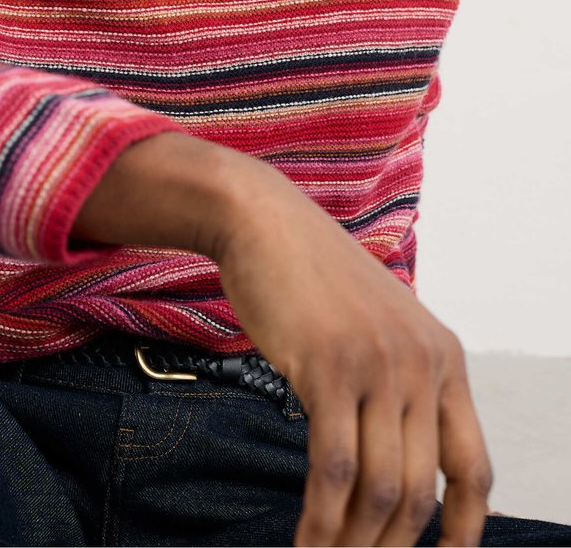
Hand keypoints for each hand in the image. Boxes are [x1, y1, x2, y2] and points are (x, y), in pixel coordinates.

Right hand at [72, 131, 492, 546]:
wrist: (263, 221)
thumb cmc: (312, 278)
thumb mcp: (379, 326)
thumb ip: (400, 383)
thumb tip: (396, 464)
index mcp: (446, 358)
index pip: (474, 468)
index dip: (464, 529)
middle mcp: (423, 363)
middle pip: (419, 490)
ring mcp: (378, 364)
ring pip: (379, 489)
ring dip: (351, 543)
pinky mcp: (329, 366)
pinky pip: (333, 466)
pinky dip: (319, 517)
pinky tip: (303, 541)